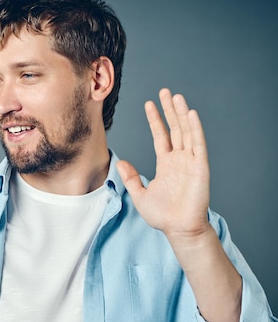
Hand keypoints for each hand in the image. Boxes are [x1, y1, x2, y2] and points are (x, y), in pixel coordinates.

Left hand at [117, 89, 242, 321]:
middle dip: (169, 110)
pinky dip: (194, 129)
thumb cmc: (162, 216)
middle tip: (164, 92)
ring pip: (186, 132)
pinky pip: (198, 144)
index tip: (149, 104)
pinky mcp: (200, 167)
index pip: (161, 136)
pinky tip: (190, 114)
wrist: (178, 229)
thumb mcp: (139, 195)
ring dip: (181, 114)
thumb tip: (120, 162)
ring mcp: (190, 162)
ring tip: (176, 97)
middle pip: (174, 129)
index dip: (155, 120)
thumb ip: (131, 178)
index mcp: (166, 164)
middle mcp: (179, 159)